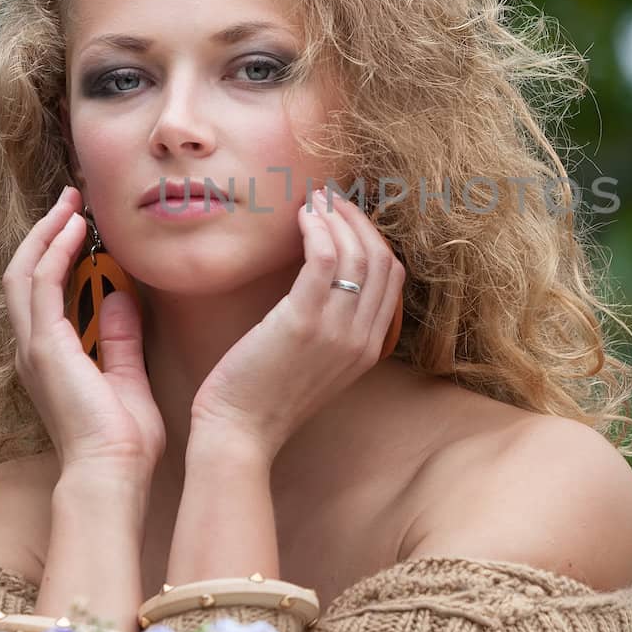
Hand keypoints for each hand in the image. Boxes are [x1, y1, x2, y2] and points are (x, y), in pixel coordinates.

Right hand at [3, 186, 164, 476]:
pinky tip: (75, 229)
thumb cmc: (123, 440)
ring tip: (72, 202)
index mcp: (49, 357)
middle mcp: (32, 349)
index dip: (55, 252)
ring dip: (47, 232)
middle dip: (45, 232)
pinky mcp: (44, 346)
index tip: (82, 223)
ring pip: (24, 271)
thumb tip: (122, 298)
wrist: (113, 473)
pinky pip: (41, 283)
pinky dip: (55, 250)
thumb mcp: (127, 377)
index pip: (42, 291)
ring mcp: (33, 347)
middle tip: (72, 199)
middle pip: (23, 273)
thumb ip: (120, 339)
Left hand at [191, 187, 405, 461]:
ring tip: (313, 201)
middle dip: (358, 220)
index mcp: (369, 348)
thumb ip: (333, 330)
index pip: (392, 277)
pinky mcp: (303, 322)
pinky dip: (318, 230)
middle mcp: (361, 338)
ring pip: (356, 254)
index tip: (347, 218)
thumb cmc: (265, 396)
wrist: (240, 432)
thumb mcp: (316, 365)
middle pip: (380, 259)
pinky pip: (325, 260)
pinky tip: (302, 218)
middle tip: (331, 199)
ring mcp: (336, 331)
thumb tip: (328, 284)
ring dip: (336, 218)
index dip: (373, 238)